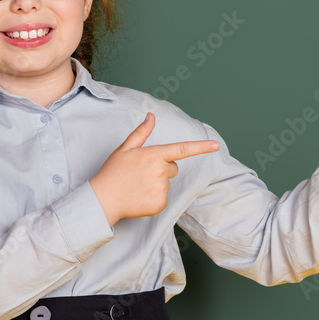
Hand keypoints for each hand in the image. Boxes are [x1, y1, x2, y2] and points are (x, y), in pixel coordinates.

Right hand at [90, 113, 219, 225]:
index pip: (182, 149)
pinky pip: (163, 198)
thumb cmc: (113, 172)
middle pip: (172, 168)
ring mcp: (161, 188)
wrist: (103, 199)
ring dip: (156, 184)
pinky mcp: (160, 203)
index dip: (201, 147)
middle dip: (161, 169)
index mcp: (154, 155)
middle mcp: (160, 171)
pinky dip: (154, 198)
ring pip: (167, 183)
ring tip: (137, 185)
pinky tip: (139, 196)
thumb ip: (141, 132)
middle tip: (141, 173)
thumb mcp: (125, 149)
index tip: (216, 145)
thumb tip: (151, 116)